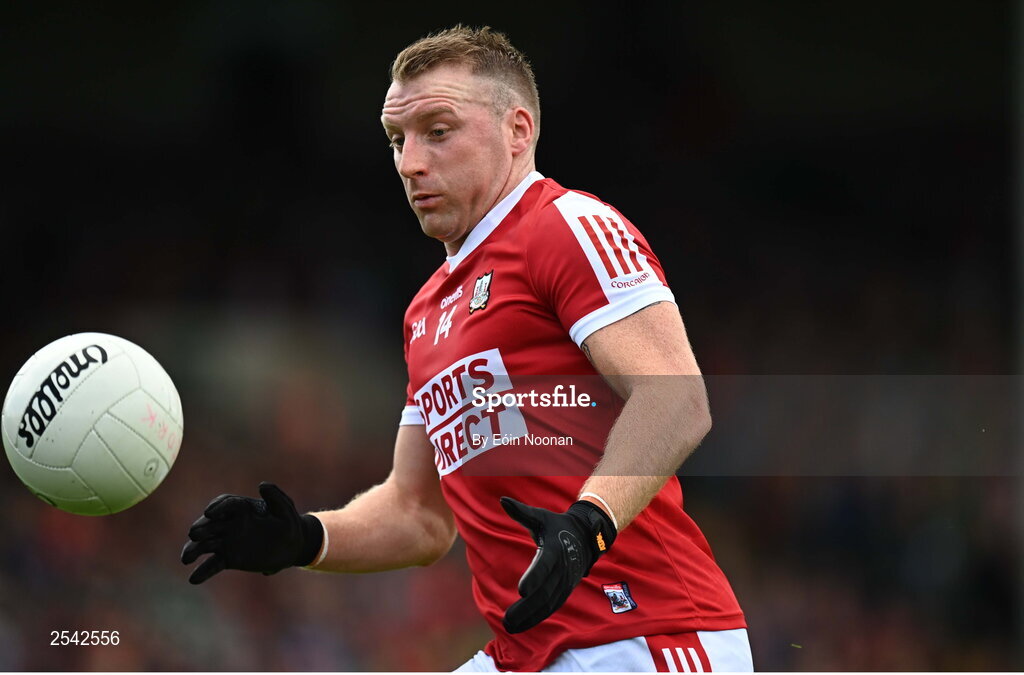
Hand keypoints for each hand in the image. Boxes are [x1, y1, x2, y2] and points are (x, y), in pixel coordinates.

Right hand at [181, 482, 323, 584]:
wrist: (291, 546)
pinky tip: (193, 579)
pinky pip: (213, 564)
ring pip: (206, 544)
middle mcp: (230, 524)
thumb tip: (261, 485)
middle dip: (201, 528)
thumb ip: (275, 496)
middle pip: (211, 524)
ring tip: (185, 558)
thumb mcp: (286, 508)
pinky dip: (203, 571)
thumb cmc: (288, 523)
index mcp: (243, 508)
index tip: (209, 513)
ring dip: (194, 550)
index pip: (226, 504)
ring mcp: (227, 541)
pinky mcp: (229, 558)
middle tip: (193, 534)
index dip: (217, 507)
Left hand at [499, 497, 616, 632]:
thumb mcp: (540, 516)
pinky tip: (522, 625)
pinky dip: (538, 616)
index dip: (534, 578)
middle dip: (526, 608)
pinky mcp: (565, 589)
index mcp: (555, 549)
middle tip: (507, 620)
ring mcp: (565, 581)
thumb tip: (502, 500)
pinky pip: (552, 606)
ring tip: (510, 626)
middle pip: (545, 591)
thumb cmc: (557, 525)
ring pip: (549, 603)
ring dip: (530, 617)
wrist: (586, 536)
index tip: (521, 590)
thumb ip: (521, 511)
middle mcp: (562, 568)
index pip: (545, 566)